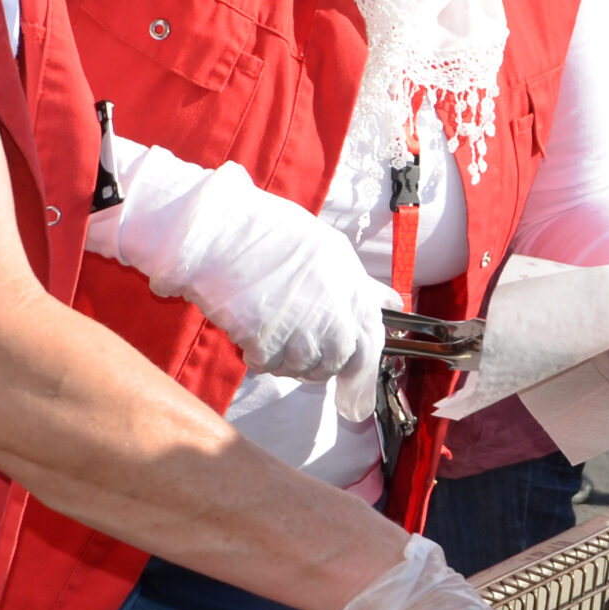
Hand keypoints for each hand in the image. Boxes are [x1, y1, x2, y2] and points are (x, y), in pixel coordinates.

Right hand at [107, 152, 393, 421]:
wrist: (219, 229)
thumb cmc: (267, 232)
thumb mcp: (327, 248)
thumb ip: (356, 283)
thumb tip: (389, 303)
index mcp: (349, 281)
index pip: (371, 339)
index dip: (361, 365)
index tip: (350, 380)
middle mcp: (332, 305)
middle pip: (339, 359)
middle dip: (322, 366)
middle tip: (300, 358)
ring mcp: (301, 322)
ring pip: (305, 366)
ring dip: (289, 364)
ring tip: (271, 343)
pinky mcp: (267, 335)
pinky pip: (269, 364)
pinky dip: (259, 359)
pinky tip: (249, 340)